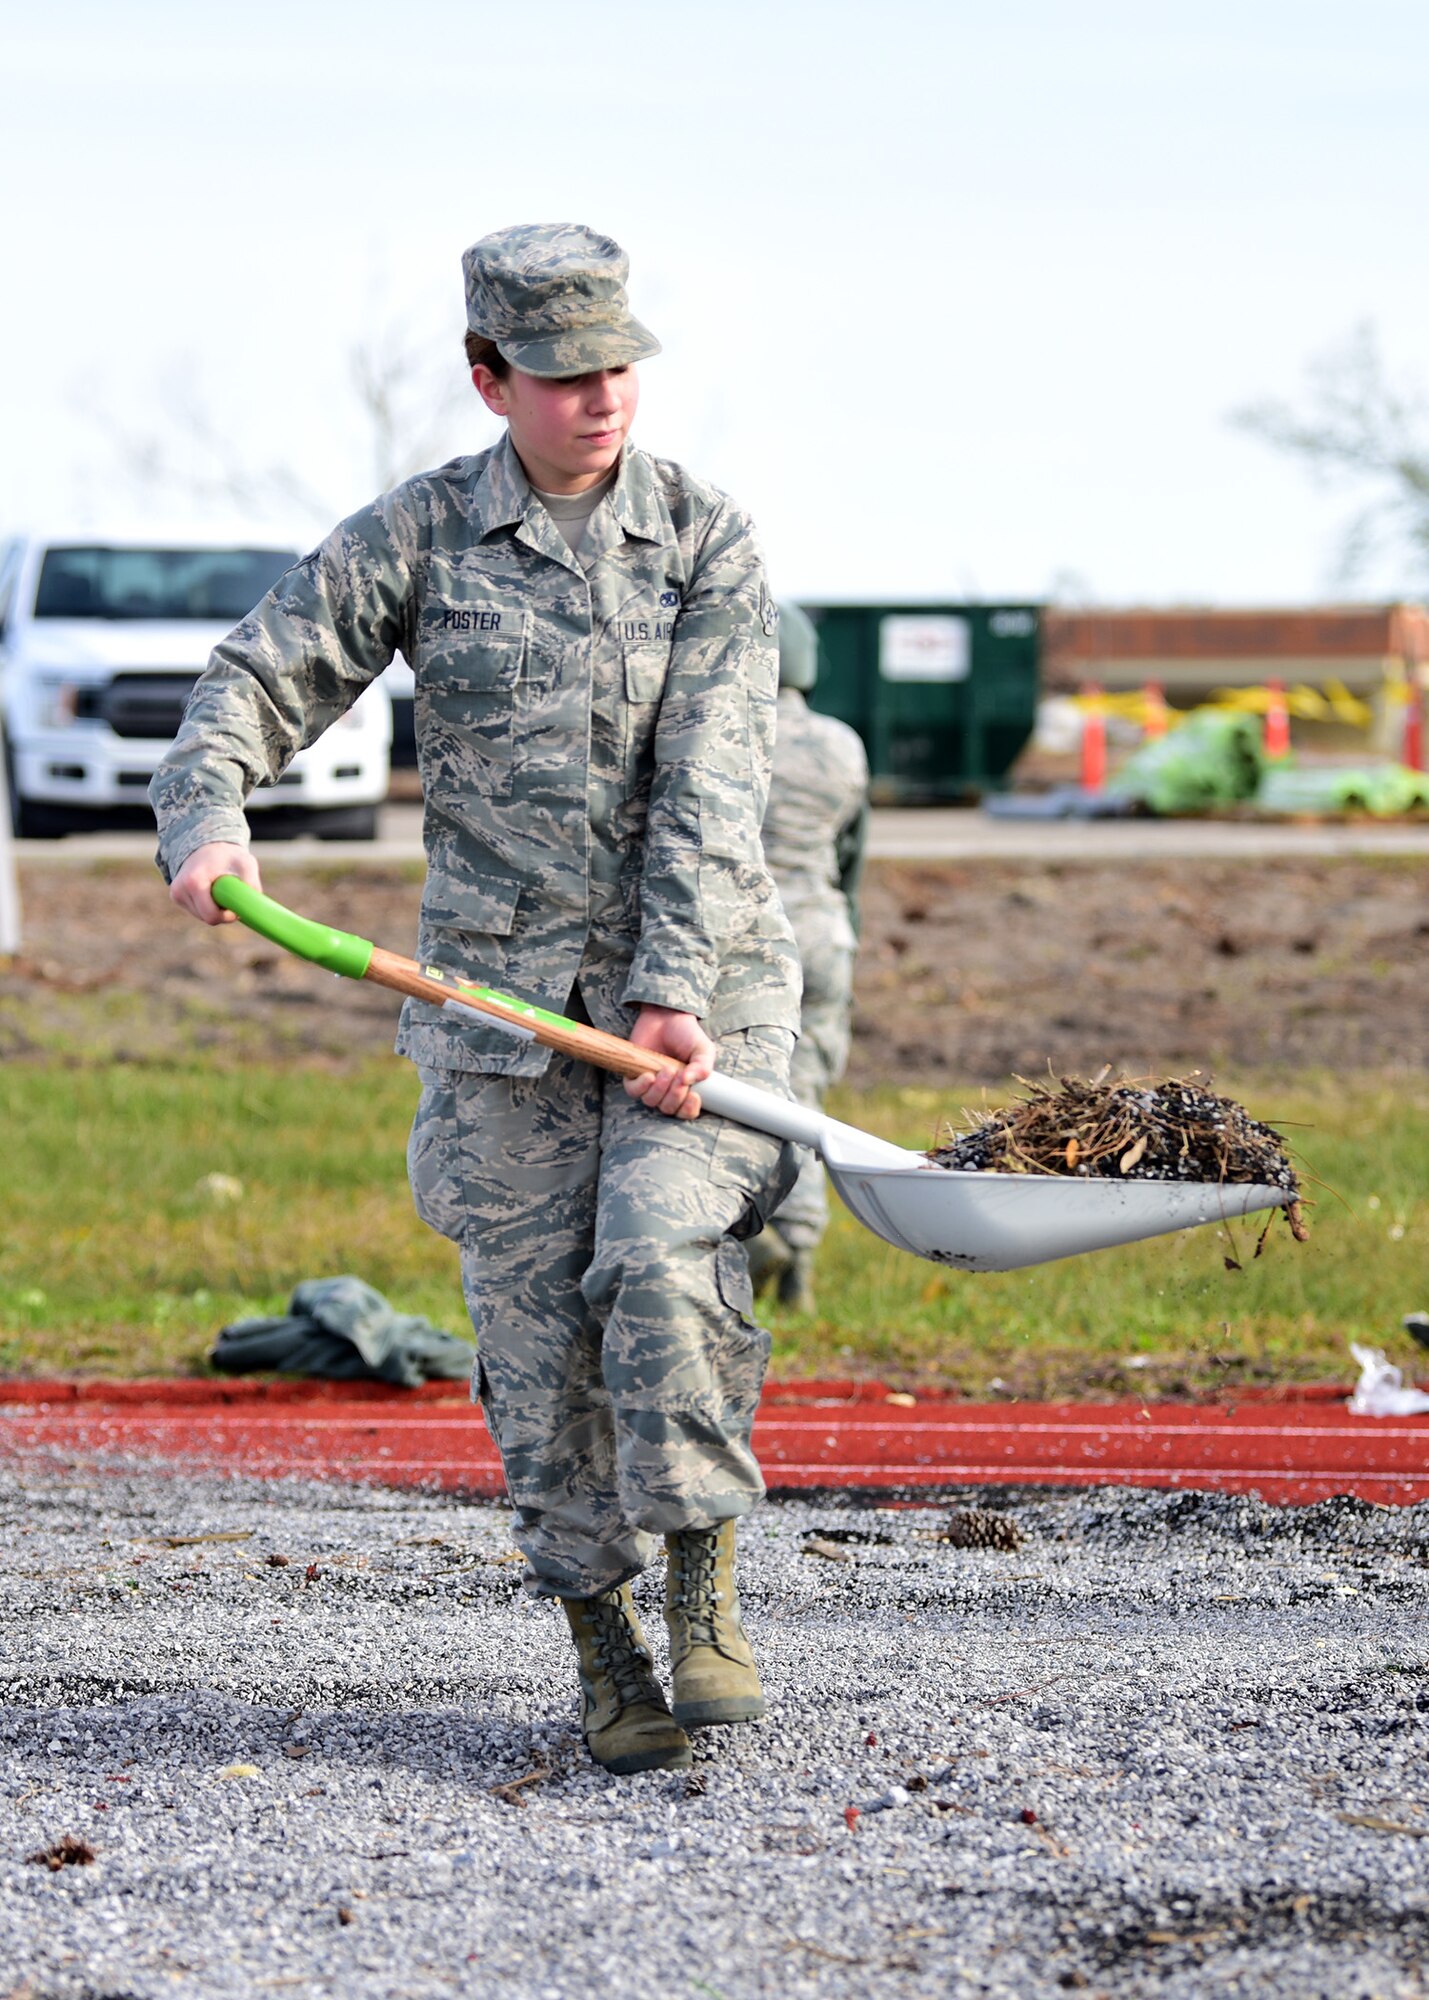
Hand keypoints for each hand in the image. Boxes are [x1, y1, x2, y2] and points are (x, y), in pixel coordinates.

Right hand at [169, 841, 261, 924]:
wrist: (206, 845)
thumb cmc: (227, 855)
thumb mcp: (245, 863)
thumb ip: (252, 882)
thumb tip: (255, 904)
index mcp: (194, 881)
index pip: (211, 915)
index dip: (227, 916)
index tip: (237, 907)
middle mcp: (180, 889)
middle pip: (207, 918)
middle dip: (222, 914)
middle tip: (232, 898)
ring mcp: (176, 893)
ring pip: (202, 916)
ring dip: (215, 909)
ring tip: (220, 890)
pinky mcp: (176, 896)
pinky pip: (197, 910)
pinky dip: (207, 905)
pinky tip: (210, 891)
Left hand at [623, 1006, 714, 1120]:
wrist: (666, 1016)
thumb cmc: (686, 1035)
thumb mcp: (703, 1049)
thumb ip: (703, 1067)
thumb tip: (689, 1081)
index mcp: (686, 1089)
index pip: (686, 1112)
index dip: (689, 1109)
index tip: (694, 1095)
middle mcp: (667, 1091)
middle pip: (668, 1109)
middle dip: (675, 1096)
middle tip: (680, 1076)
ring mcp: (650, 1085)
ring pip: (651, 1102)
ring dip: (660, 1089)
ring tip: (667, 1069)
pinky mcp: (633, 1076)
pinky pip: (633, 1091)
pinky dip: (641, 1086)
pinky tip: (649, 1075)